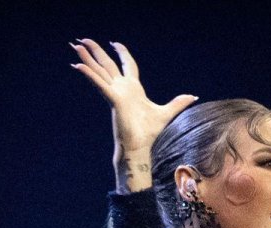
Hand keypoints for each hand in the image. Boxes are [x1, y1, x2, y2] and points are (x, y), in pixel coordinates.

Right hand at [70, 38, 197, 152]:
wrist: (140, 146)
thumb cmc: (150, 132)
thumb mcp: (167, 112)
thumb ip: (178, 102)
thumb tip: (193, 96)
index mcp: (133, 88)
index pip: (127, 65)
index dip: (121, 53)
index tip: (114, 43)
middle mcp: (122, 88)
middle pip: (107, 64)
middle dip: (96, 51)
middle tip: (83, 39)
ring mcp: (116, 93)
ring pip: (100, 71)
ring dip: (88, 58)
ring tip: (76, 45)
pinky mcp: (113, 100)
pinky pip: (100, 84)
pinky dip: (89, 74)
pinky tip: (78, 65)